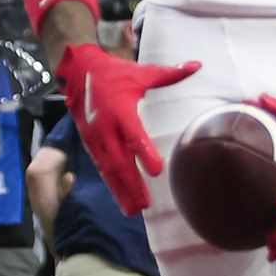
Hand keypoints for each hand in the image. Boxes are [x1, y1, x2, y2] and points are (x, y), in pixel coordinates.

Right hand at [59, 43, 199, 215]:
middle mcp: (105, 128)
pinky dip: (111, 184)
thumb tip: (197, 65)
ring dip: (120, 191)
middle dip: (132, 184)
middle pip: (120, 161)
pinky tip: (121, 198)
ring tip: (133, 210)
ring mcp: (95, 138)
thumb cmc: (114, 73)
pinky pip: (101, 167)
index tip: (157, 170)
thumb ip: (169, 74)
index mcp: (120, 110)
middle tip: (145, 204)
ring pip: (109, 170)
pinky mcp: (90, 144)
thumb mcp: (141, 72)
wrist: (79, 73)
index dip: (144, 153)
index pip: (133, 135)